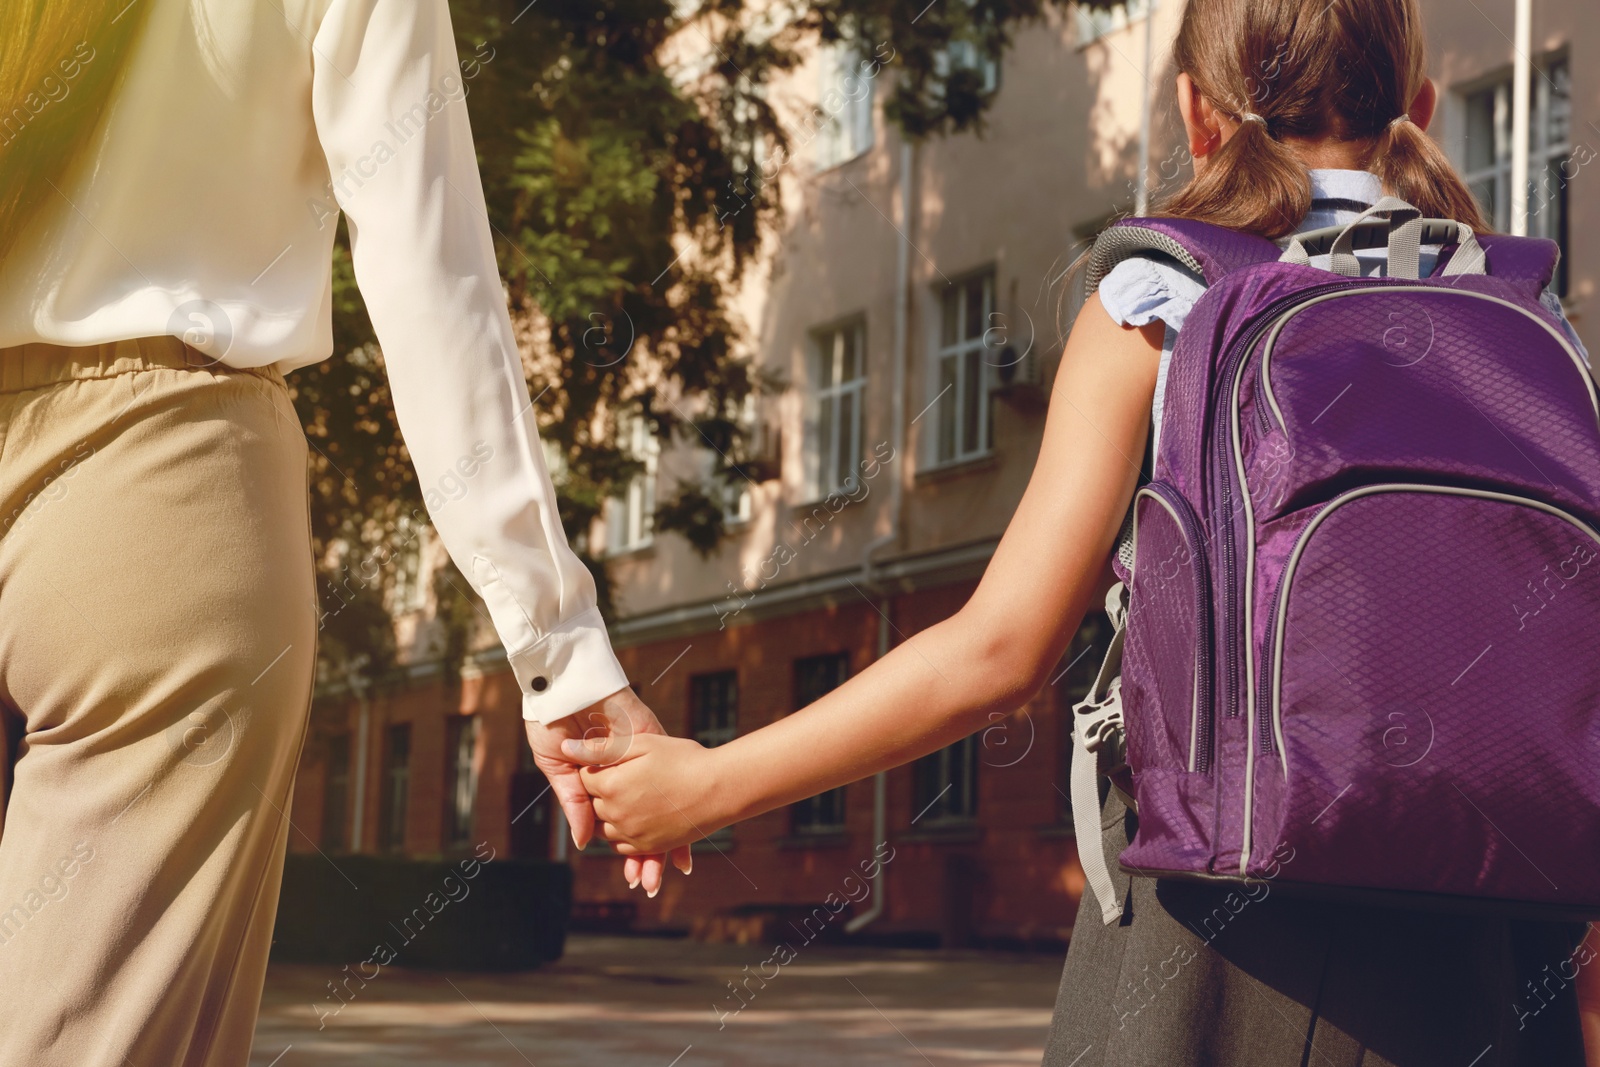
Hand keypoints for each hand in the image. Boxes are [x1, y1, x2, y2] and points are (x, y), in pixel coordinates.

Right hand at [523, 687, 691, 894]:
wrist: (564, 684)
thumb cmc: (552, 722)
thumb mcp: (558, 767)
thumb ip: (575, 802)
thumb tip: (585, 842)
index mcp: (601, 782)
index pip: (619, 824)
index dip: (628, 852)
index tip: (635, 878)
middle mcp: (626, 774)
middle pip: (645, 821)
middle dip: (648, 855)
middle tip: (651, 884)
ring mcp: (642, 759)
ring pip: (662, 805)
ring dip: (665, 839)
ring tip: (667, 870)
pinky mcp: (653, 740)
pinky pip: (670, 773)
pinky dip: (678, 803)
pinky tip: (686, 829)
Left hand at [569, 732, 729, 854]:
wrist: (720, 787)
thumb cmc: (683, 758)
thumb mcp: (642, 743)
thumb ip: (601, 749)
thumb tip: (566, 747)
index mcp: (611, 785)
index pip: (585, 778)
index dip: (596, 766)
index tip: (612, 759)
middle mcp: (616, 814)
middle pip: (592, 804)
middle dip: (601, 791)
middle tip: (625, 776)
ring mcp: (632, 834)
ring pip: (603, 828)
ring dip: (608, 815)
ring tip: (629, 797)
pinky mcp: (648, 846)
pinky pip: (621, 845)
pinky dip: (621, 835)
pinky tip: (634, 819)